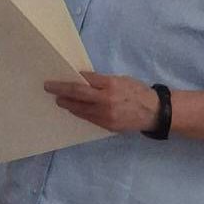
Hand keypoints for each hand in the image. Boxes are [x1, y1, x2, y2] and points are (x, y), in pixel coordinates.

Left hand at [44, 72, 160, 132]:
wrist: (154, 112)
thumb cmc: (137, 92)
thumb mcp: (121, 79)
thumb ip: (103, 81)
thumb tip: (83, 80)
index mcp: (110, 85)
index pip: (84, 80)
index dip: (70, 79)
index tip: (58, 78)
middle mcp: (106, 100)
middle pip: (77, 95)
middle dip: (61, 91)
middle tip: (49, 88)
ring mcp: (106, 115)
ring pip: (80, 109)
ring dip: (67, 104)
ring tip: (59, 100)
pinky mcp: (107, 125)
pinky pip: (88, 118)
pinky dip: (79, 113)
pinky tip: (73, 109)